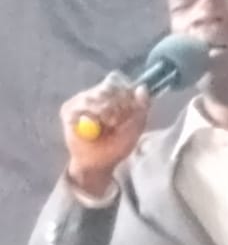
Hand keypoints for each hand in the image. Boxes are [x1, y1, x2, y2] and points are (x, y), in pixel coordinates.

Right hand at [60, 71, 149, 195]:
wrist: (98, 163)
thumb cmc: (117, 146)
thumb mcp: (135, 129)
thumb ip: (142, 108)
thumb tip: (142, 87)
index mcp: (115, 94)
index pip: (118, 81)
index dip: (124, 94)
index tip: (127, 110)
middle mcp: (96, 93)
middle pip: (107, 86)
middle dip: (115, 105)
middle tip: (115, 122)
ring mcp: (81, 99)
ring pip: (93, 95)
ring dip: (102, 112)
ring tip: (105, 125)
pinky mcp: (68, 108)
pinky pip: (79, 106)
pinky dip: (89, 117)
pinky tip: (92, 126)